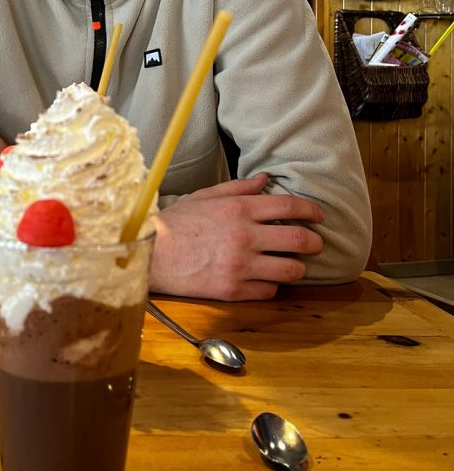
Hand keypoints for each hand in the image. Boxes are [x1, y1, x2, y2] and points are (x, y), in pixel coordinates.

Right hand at [149, 172, 324, 300]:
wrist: (150, 254)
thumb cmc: (175, 223)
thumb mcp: (205, 197)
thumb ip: (238, 188)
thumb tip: (265, 180)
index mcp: (238, 209)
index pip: (289, 207)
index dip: (311, 211)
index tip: (319, 216)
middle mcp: (244, 236)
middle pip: (298, 240)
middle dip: (314, 242)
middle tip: (315, 243)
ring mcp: (240, 265)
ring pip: (291, 270)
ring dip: (297, 267)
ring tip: (292, 264)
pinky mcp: (233, 290)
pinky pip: (269, 291)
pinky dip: (271, 285)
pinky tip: (264, 279)